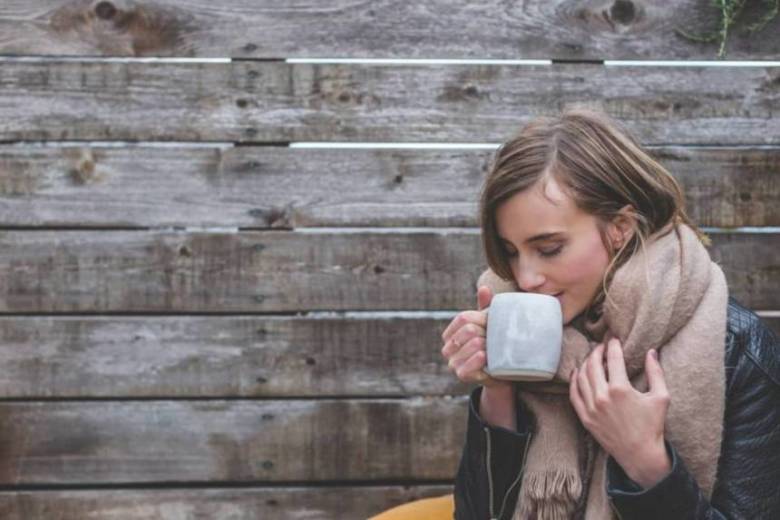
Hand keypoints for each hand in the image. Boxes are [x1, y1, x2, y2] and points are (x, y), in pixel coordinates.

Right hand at [440, 285, 510, 389]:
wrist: (501, 373)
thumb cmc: (494, 345)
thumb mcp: (489, 325)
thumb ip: (485, 308)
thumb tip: (484, 288)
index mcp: (451, 333)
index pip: (463, 318)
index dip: (481, 319)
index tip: (492, 325)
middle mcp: (448, 348)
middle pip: (469, 330)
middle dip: (487, 333)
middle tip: (498, 339)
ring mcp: (453, 362)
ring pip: (473, 344)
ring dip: (489, 346)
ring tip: (496, 350)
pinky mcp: (461, 375)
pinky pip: (470, 363)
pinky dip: (481, 359)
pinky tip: (488, 358)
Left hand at [569, 338, 671, 487]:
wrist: (640, 454)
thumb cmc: (653, 426)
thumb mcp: (661, 397)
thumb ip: (656, 372)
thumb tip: (652, 352)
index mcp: (621, 389)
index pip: (613, 358)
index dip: (613, 346)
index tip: (614, 340)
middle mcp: (602, 396)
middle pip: (593, 364)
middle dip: (597, 351)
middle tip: (602, 346)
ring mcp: (591, 407)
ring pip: (581, 377)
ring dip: (585, 363)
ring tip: (592, 358)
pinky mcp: (585, 417)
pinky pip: (573, 394)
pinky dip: (573, 380)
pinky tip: (577, 372)